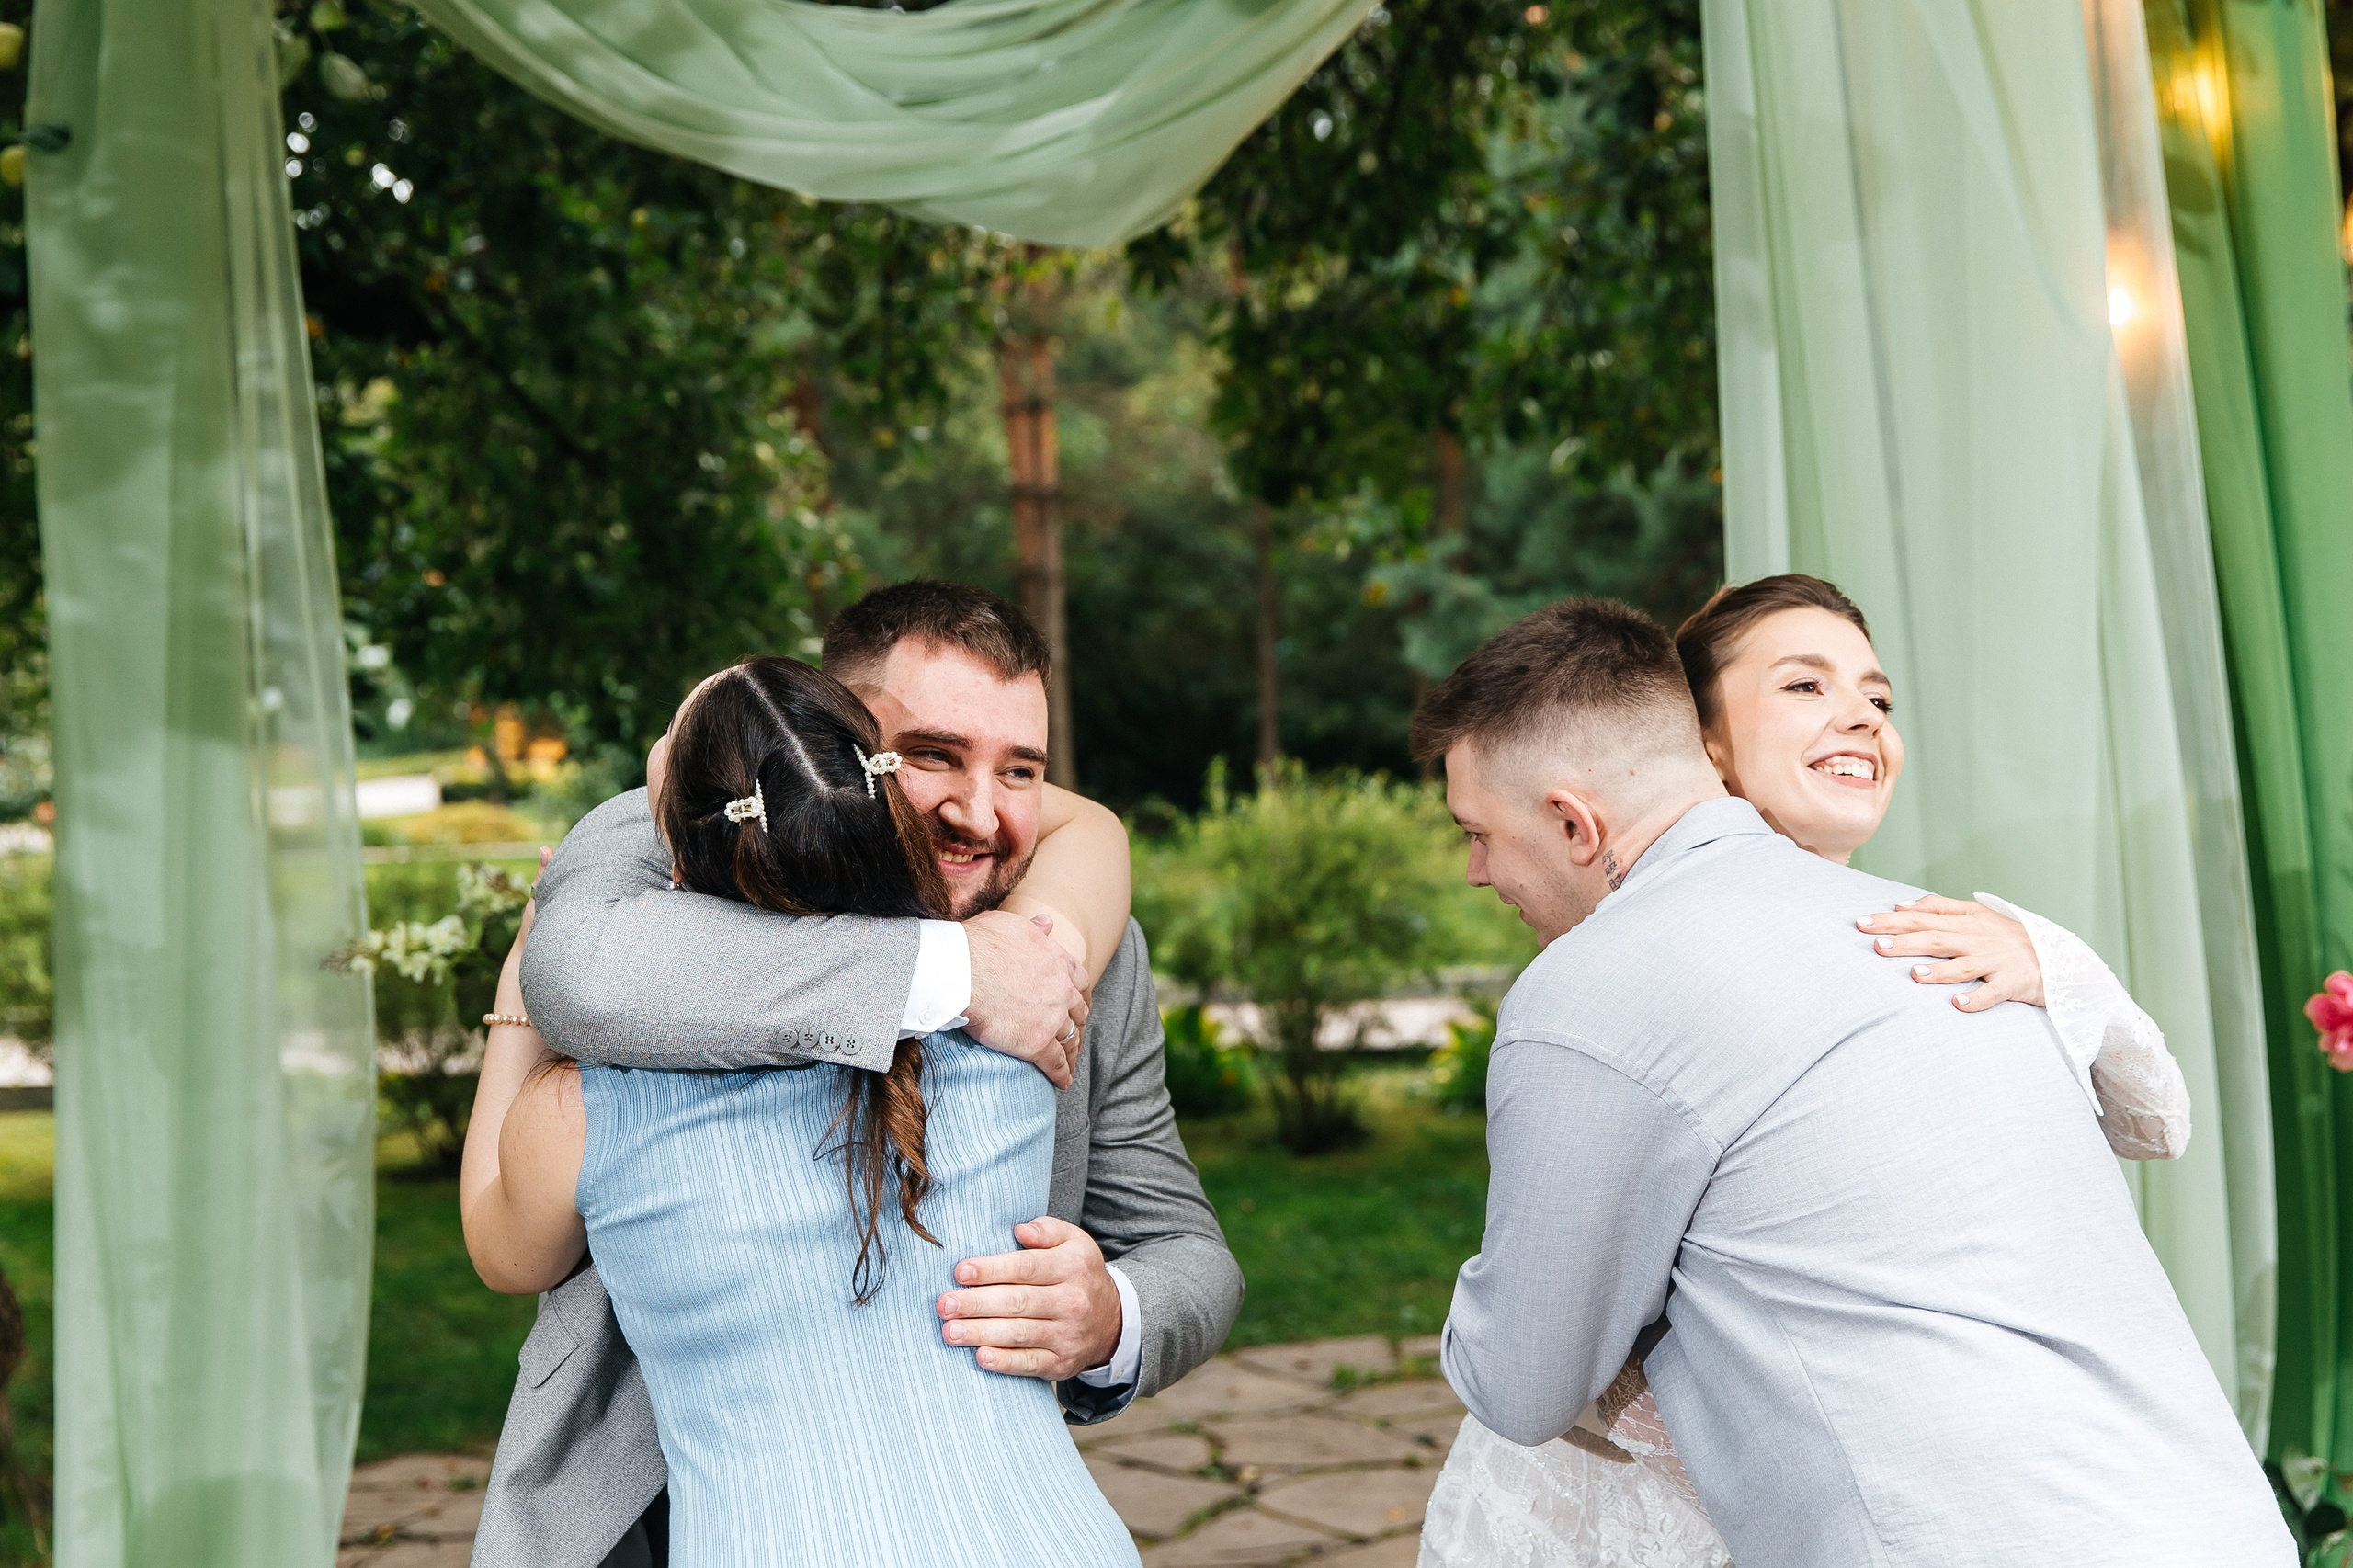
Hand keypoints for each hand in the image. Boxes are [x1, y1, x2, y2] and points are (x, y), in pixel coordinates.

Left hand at [937, 1216, 1121, 1379]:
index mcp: (1071, 1267)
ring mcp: (1067, 1335)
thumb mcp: (1074, 1242)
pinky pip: (1030, 1363)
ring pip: (1019, 1334)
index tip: (960, 1272)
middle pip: (1018, 1302)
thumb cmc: (1078, 1274)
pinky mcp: (1061, 1363)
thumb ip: (1048, 1230)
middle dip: (977, 1304)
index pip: (1026, 1267)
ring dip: (981, 1333)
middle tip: (944, 1304)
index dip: (992, 1270)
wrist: (1112, 1320)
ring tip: (950, 1331)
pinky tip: (981, 1356)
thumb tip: (1020, 1230)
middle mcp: (1071, 1301)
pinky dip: (1005, 1362)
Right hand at [962, 909, 1088, 1089]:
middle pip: (1079, 1012)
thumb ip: (1033, 928)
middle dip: (1078, 1025)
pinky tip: (1062, 1082)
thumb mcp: (1010, 925)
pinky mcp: (1036, 1043)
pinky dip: (1062, 1074)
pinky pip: (1056, 1062)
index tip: (1080, 1005)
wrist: (960, 971)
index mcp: (1056, 960)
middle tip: (1074, 1035)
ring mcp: (1051, 1017)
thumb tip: (1048, 922)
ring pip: (1070, 1039)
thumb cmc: (977, 944)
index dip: (1081, 996)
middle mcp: (1061, 989)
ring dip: (1072, 1052)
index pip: (1081, 981)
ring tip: (1069, 1063)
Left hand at [1857, 894, 2043, 1010]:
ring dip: (1938, 971)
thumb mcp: (1978, 915)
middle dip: (1905, 942)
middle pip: (1937, 939)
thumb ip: (1940, 907)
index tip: (1862, 923)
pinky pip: (1994, 993)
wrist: (2061, 960)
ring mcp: (1997, 962)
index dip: (1892, 920)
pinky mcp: (2014, 984)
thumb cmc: (2009, 938)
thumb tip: (1901, 905)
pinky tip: (1958, 1005)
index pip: (1923, 918)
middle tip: (1876, 945)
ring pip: (1964, 966)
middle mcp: (1980, 940)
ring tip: (1913, 974)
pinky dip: (1977, 999)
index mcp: (1968, 922)